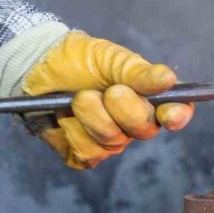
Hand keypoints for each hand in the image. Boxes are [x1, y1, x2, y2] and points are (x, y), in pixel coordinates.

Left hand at [22, 31, 192, 168]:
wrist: (36, 70)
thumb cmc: (78, 59)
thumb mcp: (109, 58)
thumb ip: (139, 72)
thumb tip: (169, 79)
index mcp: (149, 96)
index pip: (177, 111)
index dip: (177, 116)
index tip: (167, 114)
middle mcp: (135, 122)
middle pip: (145, 129)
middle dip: (124, 109)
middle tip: (107, 91)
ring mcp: (111, 140)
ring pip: (113, 141)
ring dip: (92, 116)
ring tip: (79, 97)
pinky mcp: (85, 154)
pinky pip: (88, 153)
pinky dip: (74, 131)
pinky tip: (66, 117)